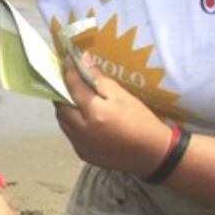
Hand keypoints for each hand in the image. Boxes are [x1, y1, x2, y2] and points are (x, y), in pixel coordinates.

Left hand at [52, 51, 176, 176]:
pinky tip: (81, 118)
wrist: (153, 154)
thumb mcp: (123, 96)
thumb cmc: (141, 121)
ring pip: (63, 123)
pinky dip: (71, 124)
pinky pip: (70, 135)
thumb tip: (83, 60)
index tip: (67, 60)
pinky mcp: (83, 154)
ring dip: (64, 109)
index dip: (69, 72)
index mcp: (93, 112)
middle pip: (61, 107)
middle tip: (67, 82)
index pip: (73, 87)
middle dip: (61, 93)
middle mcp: (81, 130)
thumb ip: (99, 79)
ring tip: (72, 99)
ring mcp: (80, 144)